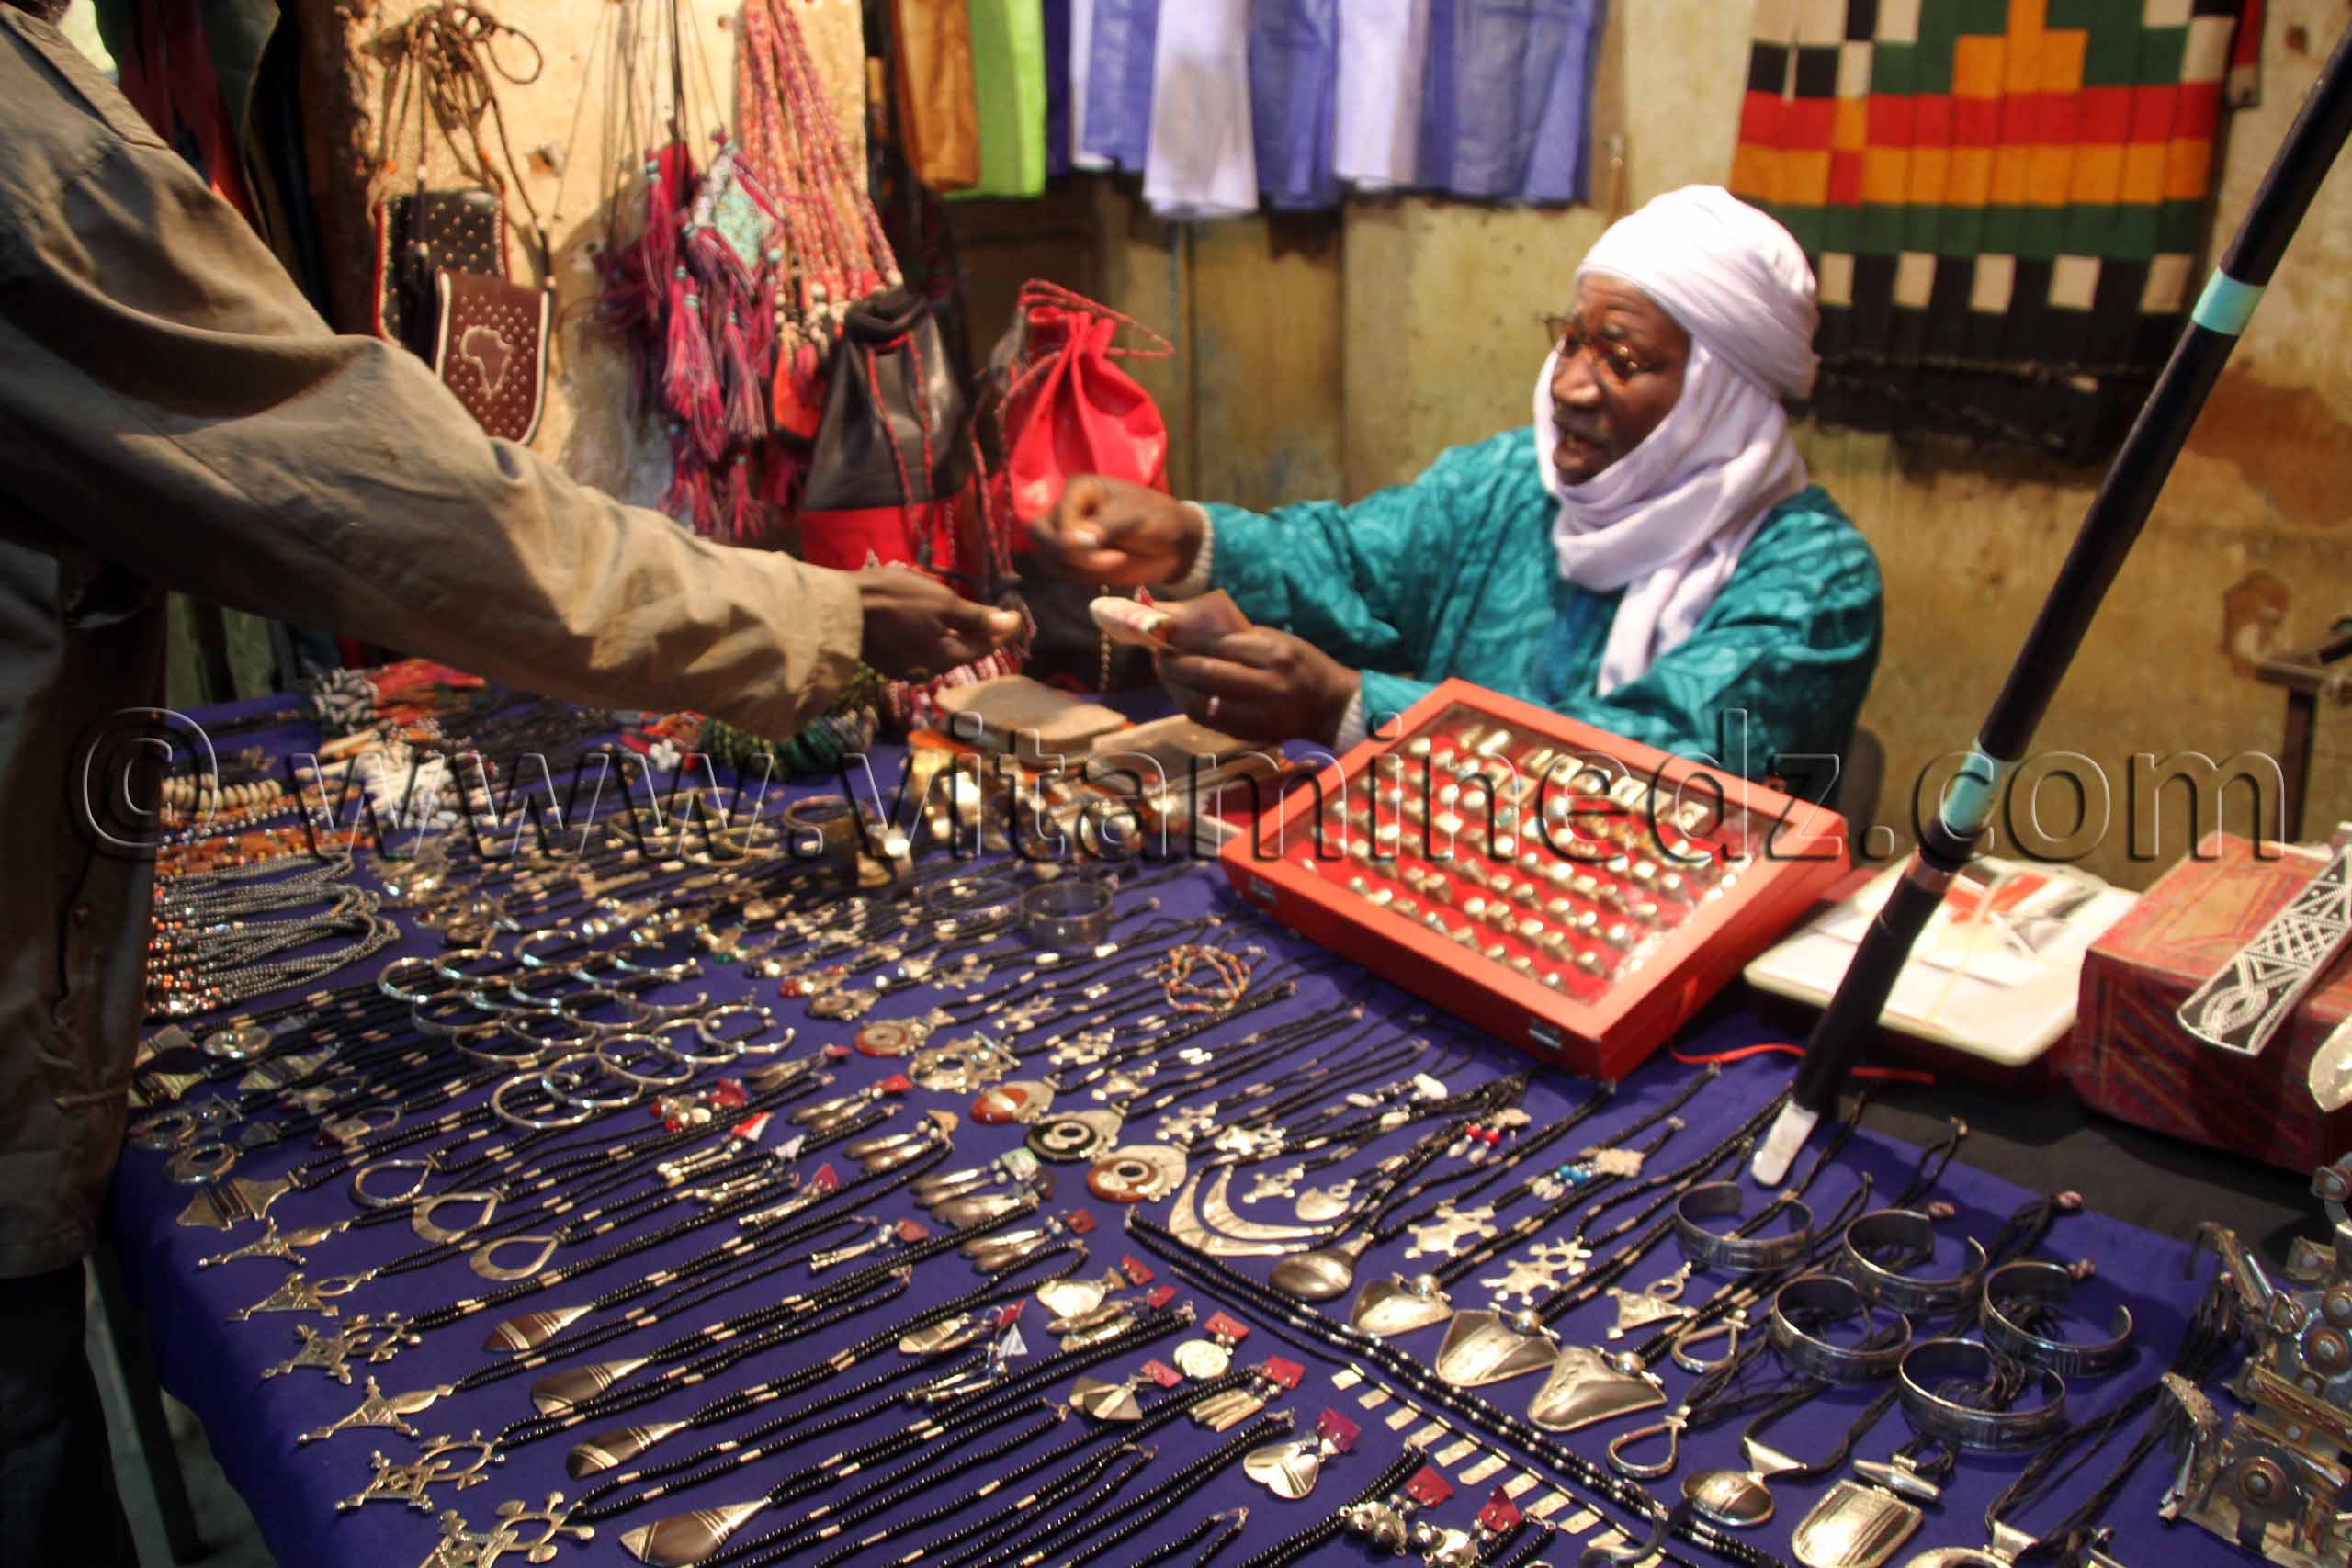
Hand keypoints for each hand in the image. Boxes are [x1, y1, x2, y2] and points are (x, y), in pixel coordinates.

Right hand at [854, 567, 1022, 682]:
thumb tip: (1011, 623)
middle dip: (975, 635)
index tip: (1015, 617)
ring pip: (936, 652)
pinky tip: (925, 623)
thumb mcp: (942, 602)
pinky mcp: (885, 661)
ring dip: (950, 636)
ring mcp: (903, 668)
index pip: (981, 647)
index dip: (1000, 631)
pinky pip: (916, 650)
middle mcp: (925, 671)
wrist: (841, 606)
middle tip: (991, 617)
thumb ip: (977, 618)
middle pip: (959, 652)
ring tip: (959, 617)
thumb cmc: (895, 599)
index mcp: (943, 658)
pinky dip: (927, 637)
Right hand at [1027, 475, 1201, 586]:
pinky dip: (1078, 577)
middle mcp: (1068, 510)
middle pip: (1038, 533)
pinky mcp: (1075, 559)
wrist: (1176, 545)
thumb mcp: (1135, 518)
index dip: (1073, 540)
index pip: (1055, 517)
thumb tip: (1073, 541)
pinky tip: (1107, 572)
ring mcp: (1069, 536)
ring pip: (1045, 556)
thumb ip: (1103, 527)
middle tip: (1106, 561)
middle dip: (1066, 553)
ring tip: (1114, 562)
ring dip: (1075, 568)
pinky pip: (1059, 572)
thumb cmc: (1159, 520)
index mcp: (1079, 490)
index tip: (1110, 548)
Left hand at [1155, 611, 1358, 745]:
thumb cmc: (1302, 664)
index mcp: (1274, 654)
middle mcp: (1266, 685)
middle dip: (1173, 660)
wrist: (1331, 707)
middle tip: (1155, 649)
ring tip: (1163, 669)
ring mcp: (1257, 715)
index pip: (1217, 643)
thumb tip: (1187, 626)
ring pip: (1200, 702)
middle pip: (1205, 672)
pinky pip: (1208, 721)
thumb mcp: (1275, 640)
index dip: (1184, 636)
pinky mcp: (1249, 734)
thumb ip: (1235, 636)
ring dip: (1174, 685)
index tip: (1162, 627)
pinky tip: (1180, 690)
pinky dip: (1188, 703)